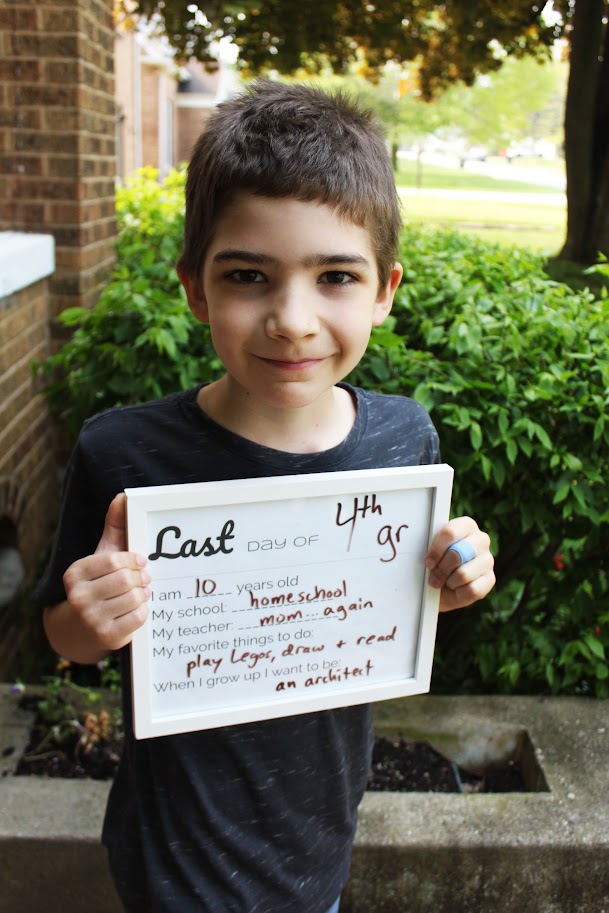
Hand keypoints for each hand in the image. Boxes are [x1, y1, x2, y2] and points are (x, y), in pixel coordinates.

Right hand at [61, 493, 150, 652]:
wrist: (82, 628)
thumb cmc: (98, 585)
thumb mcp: (102, 556)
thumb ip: (114, 527)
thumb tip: (123, 497)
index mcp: (74, 573)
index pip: (115, 560)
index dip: (134, 560)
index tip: (141, 561)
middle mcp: (77, 597)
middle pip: (127, 580)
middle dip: (140, 578)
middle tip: (144, 578)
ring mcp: (91, 619)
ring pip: (135, 598)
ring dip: (143, 594)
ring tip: (140, 593)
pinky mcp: (107, 637)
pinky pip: (139, 618)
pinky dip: (144, 611)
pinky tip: (137, 608)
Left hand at [425, 517, 494, 612]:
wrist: (442, 587)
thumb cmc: (436, 564)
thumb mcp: (430, 552)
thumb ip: (429, 547)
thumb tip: (427, 556)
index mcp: (466, 525)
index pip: (450, 532)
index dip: (436, 550)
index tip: (428, 562)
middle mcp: (481, 539)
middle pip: (457, 554)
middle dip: (441, 569)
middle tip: (433, 578)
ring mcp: (488, 559)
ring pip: (463, 574)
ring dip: (449, 582)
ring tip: (445, 582)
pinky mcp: (490, 579)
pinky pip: (471, 589)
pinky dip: (459, 593)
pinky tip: (457, 589)